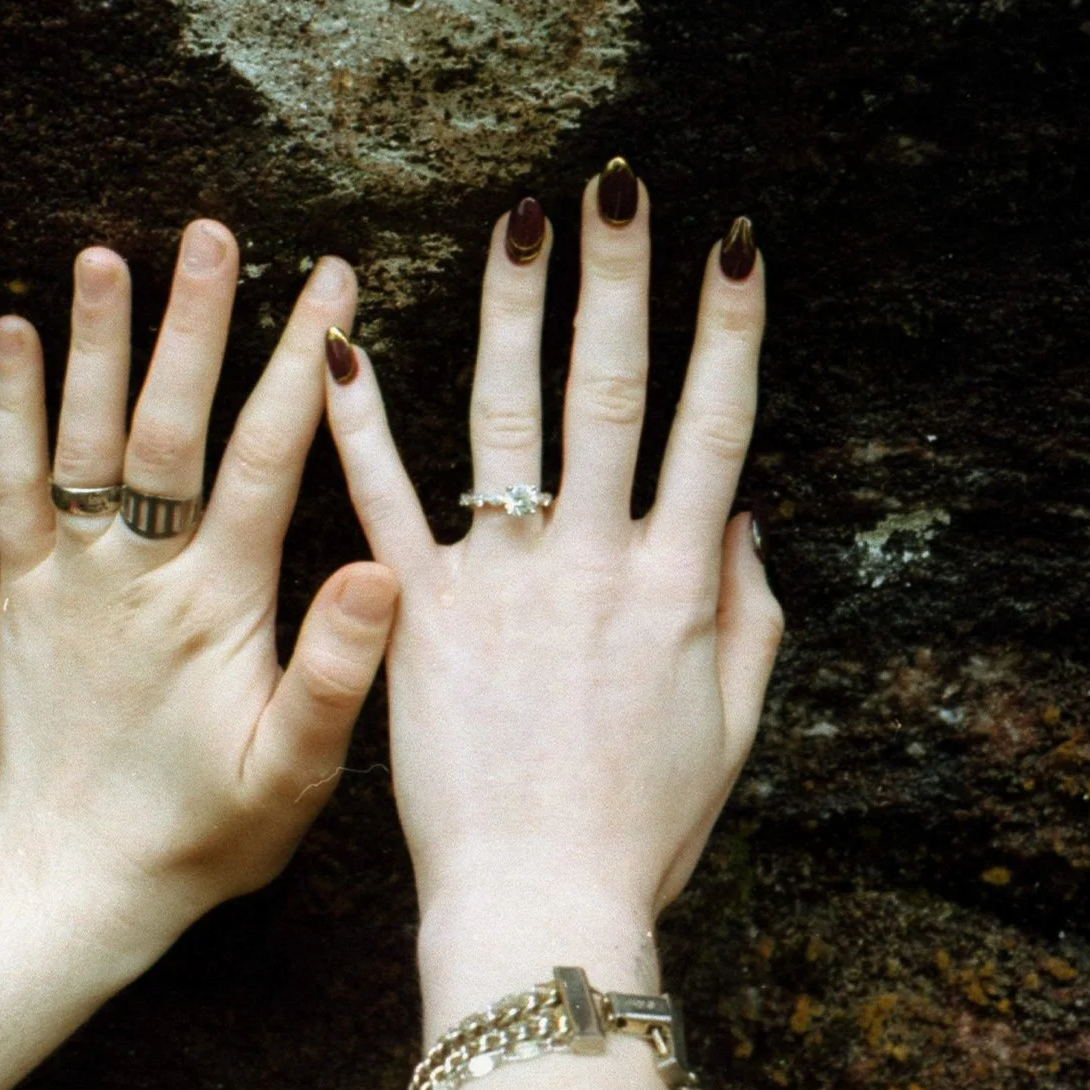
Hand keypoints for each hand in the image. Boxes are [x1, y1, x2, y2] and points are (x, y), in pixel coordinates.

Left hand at [0, 221, 399, 950]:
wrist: (76, 883)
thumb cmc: (204, 833)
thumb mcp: (293, 775)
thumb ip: (335, 673)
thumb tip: (379, 567)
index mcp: (218, 606)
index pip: (268, 462)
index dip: (303, 368)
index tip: (334, 284)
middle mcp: (139, 576)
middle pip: (169, 428)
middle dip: (196, 325)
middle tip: (213, 233)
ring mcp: (72, 578)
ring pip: (86, 442)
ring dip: (98, 344)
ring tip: (106, 253)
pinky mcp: (22, 591)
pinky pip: (12, 487)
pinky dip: (12, 410)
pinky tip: (12, 333)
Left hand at [323, 167, 781, 1018]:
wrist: (537, 904)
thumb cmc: (640, 829)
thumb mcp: (730, 728)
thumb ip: (749, 618)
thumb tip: (747, 521)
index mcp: (676, 584)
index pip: (715, 426)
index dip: (730, 330)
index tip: (736, 245)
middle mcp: (595, 562)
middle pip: (613, 392)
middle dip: (622, 281)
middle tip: (620, 185)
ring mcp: (503, 582)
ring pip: (507, 419)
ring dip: (513, 312)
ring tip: (515, 220)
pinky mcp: (419, 612)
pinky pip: (384, 500)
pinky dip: (361, 421)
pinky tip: (340, 341)